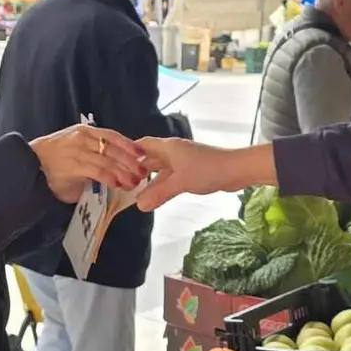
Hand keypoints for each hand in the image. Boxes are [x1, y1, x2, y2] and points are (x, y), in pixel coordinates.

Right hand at [29, 125, 144, 203]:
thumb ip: (94, 152)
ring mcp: (79, 151)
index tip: (142, 154)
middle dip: (131, 162)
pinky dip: (111, 178)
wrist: (29, 164)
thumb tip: (117, 163)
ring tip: (133, 182)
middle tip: (142, 172)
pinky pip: (99, 171)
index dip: (129, 145)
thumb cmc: (54, 159)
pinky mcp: (75, 166)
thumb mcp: (76, 148)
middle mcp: (83, 138)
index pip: (113, 136)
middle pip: (115, 149)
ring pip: (109, 161)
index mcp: (86, 131)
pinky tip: (118, 184)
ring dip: (124, 172)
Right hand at [136, 139, 275, 210]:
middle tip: (122, 182)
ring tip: (136, 192)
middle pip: (150, 158)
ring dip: (151, 180)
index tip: (114, 163)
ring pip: (161, 169)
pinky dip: (163, 184)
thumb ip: (159, 194)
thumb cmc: (208, 170)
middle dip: (137, 169)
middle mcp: (173, 151)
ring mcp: (183, 161)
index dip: (128, 153)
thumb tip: (138, 205)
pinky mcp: (192, 170)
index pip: (142, 145)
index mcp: (168, 147)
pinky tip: (158, 195)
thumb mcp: (180, 182)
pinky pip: (172, 176)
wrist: (236, 170)